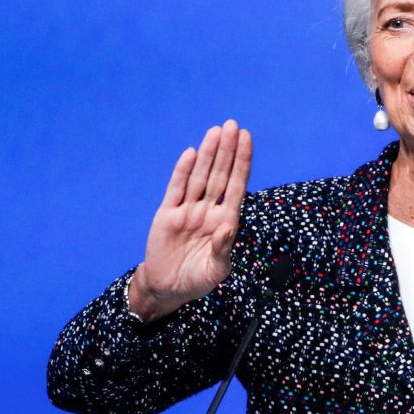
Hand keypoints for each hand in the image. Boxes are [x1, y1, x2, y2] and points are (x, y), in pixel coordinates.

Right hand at [129, 119, 252, 321]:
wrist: (168, 288)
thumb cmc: (198, 279)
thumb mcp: (216, 270)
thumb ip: (223, 249)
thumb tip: (228, 226)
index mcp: (225, 221)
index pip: (236, 185)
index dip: (241, 162)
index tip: (247, 139)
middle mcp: (208, 210)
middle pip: (219, 175)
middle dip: (227, 151)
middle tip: (233, 125)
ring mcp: (187, 210)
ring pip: (200, 177)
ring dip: (208, 154)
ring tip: (216, 132)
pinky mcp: (167, 215)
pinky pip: (176, 190)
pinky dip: (183, 172)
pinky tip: (191, 154)